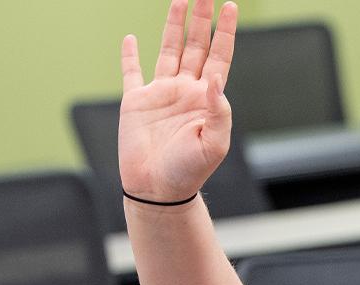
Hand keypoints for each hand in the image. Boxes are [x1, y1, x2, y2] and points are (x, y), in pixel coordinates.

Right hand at [118, 0, 237, 202]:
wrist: (158, 189)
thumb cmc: (189, 171)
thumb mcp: (214, 143)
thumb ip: (218, 110)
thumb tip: (214, 77)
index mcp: (206, 98)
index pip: (219, 56)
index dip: (225, 31)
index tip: (230, 6)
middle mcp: (185, 90)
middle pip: (196, 45)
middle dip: (201, 19)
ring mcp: (161, 94)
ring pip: (169, 50)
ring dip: (174, 25)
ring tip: (180, 0)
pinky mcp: (136, 102)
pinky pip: (131, 73)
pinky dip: (129, 55)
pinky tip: (131, 38)